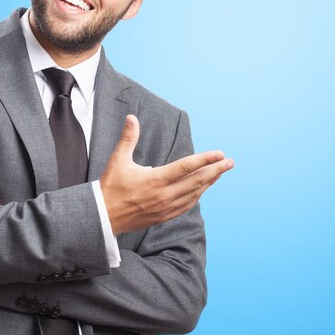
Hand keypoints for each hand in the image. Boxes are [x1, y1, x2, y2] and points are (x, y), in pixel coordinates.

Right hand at [100, 115, 233, 234]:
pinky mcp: (164, 216)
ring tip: (221, 172)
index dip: (205, 160)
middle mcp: (164, 195)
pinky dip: (198, 195)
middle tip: (231, 162)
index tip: (220, 154)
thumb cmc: (110, 187)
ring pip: (195, 194)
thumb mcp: (118, 160)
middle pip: (197, 181)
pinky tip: (203, 189)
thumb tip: (131, 117)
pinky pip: (187, 205)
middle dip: (216, 171)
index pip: (186, 167)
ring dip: (210, 182)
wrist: (103, 217)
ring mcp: (166, 207)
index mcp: (155, 180)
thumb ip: (128, 138)